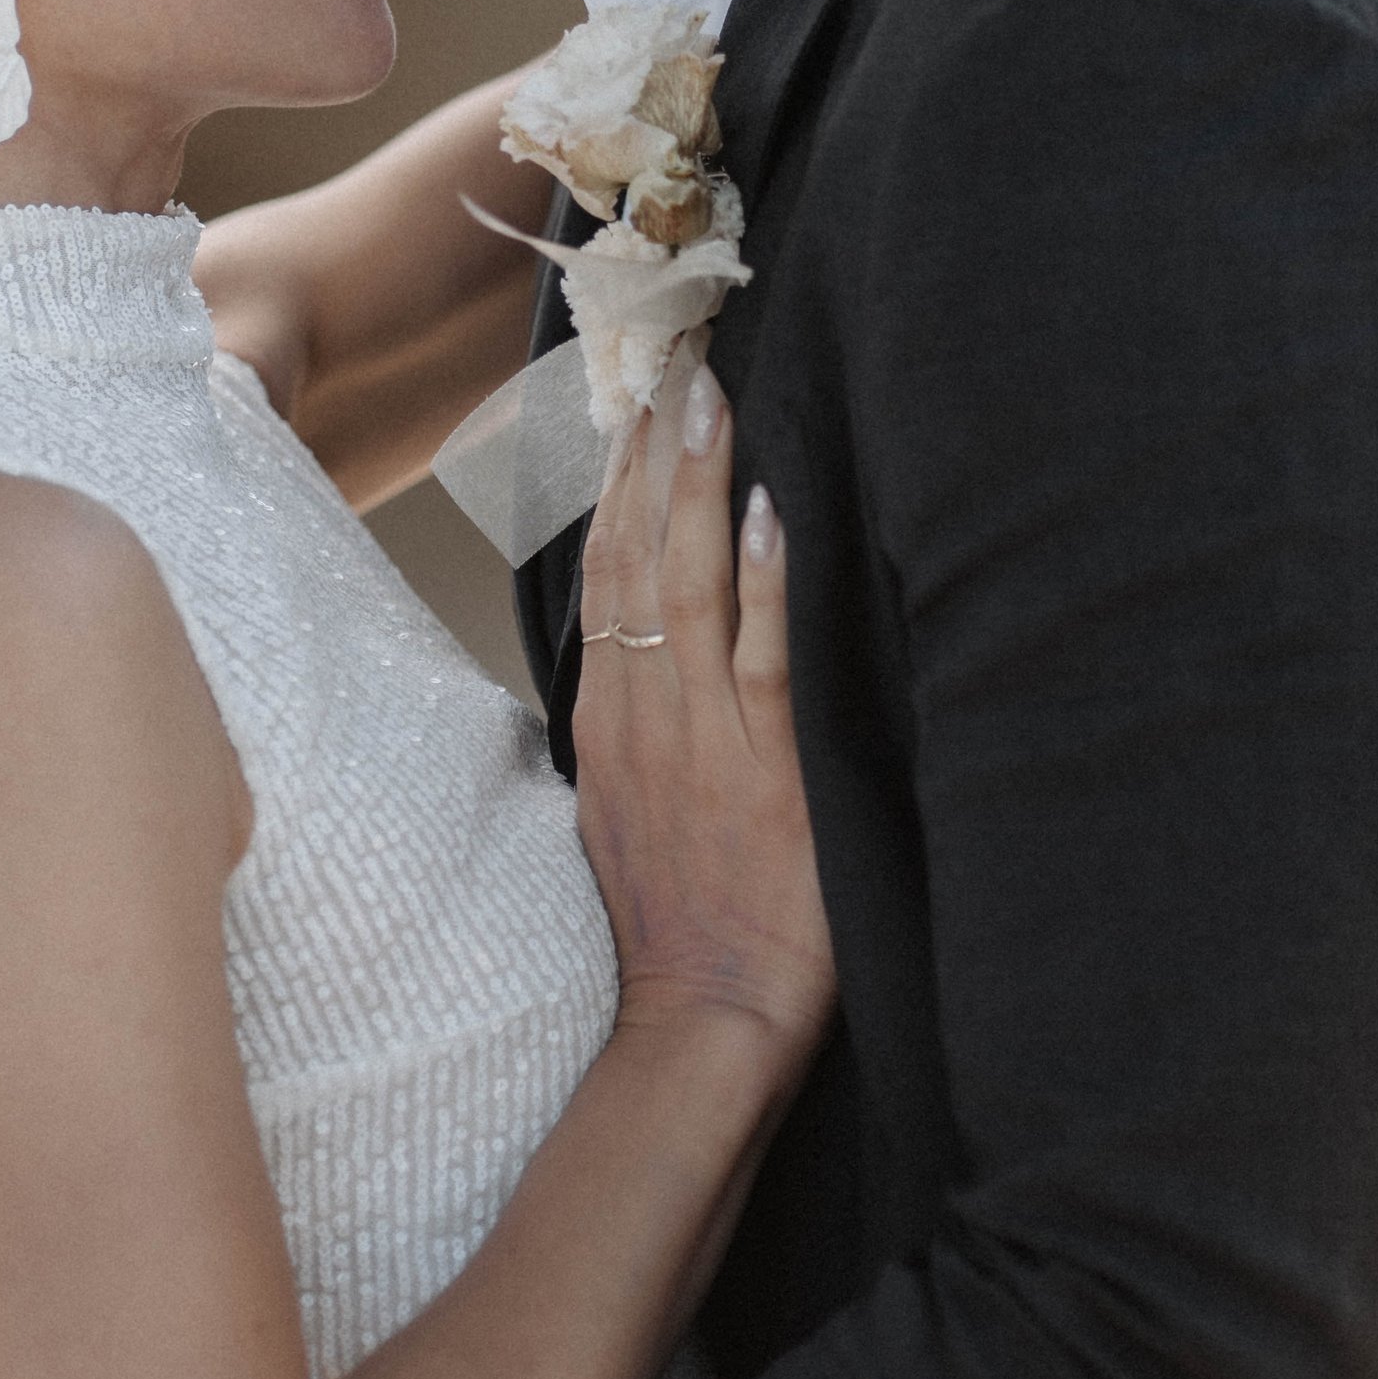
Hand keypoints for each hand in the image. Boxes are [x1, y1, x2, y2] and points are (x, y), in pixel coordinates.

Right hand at [575, 360, 832, 1055]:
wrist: (703, 1026)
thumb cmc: (684, 925)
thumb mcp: (628, 812)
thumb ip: (639, 729)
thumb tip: (654, 657)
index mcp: (607, 718)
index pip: (603, 570)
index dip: (617, 478)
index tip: (633, 400)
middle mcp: (640, 713)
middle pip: (633, 552)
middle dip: (651, 446)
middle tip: (674, 352)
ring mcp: (698, 738)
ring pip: (688, 581)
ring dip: (698, 479)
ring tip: (710, 391)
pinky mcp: (762, 770)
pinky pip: (761, 656)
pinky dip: (766, 579)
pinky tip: (775, 510)